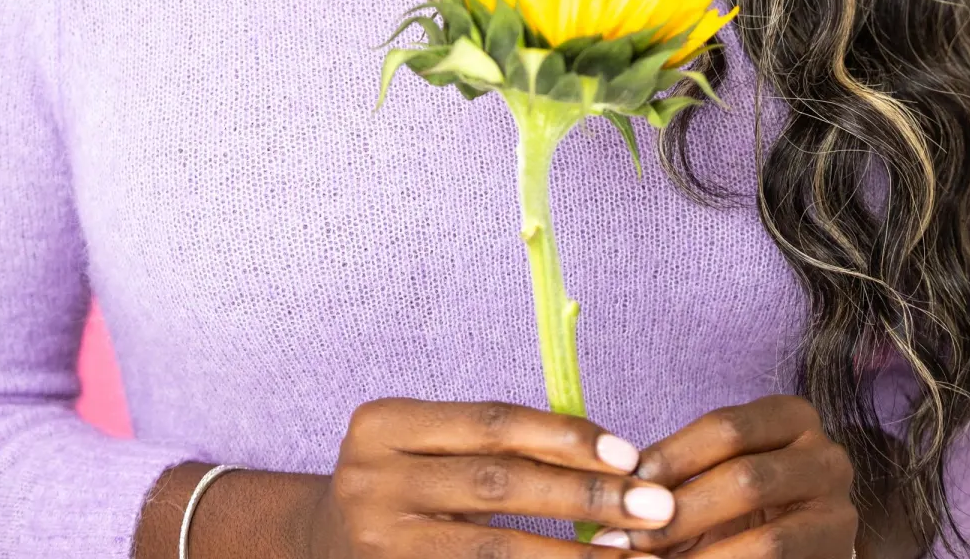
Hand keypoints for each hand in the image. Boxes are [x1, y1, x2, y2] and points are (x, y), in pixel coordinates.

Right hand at [306, 397, 683, 555]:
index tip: (628, 452)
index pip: (490, 422)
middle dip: (584, 494)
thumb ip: (489, 444)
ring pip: (494, 550)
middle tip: (655, 506)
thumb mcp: (421, 445)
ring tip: (634, 557)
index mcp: (382, 424)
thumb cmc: (397, 485)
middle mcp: (371, 481)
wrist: (314, 548)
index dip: (563, 435)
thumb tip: (604, 453)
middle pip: (498, 484)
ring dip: (572, 553)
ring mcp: (379, 544)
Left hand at [588, 396, 856, 556]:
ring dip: (702, 558)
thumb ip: (676, 477)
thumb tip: (614, 490)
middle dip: (680, 513)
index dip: (671, 457)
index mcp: (792, 417)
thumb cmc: (744, 500)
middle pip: (745, 479)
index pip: (726, 427)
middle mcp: (827, 457)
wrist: (803, 541)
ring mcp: (840, 513)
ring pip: (767, 540)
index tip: (623, 485)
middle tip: (626, 538)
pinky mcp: (839, 555)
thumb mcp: (717, 471)